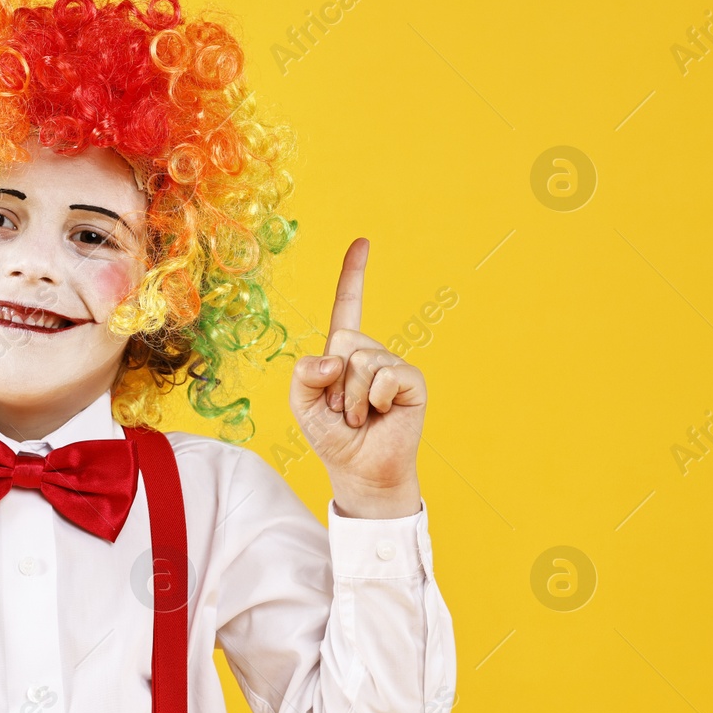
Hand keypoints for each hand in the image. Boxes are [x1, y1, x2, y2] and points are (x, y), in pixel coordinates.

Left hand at [289, 238, 425, 517]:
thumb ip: (303, 375)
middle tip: (340, 409)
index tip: (362, 242)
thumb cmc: (331, 436)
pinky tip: (379, 415)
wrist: (359, 470)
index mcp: (343, 352)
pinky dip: (372, 400)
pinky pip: (384, 376)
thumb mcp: (301, 404)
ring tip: (358, 417)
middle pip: (342, 339)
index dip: (353, 275)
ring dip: (349, 398)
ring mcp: (393, 365)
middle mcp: (370, 352)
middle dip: (332, 382)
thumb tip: (336, 359)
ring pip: (360, 361)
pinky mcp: (411, 381)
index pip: (348, 306)